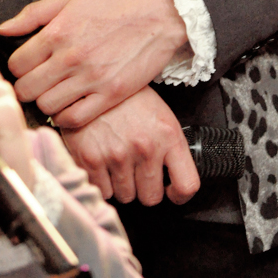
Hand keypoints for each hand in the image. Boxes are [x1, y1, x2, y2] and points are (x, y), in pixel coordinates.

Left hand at [0, 0, 187, 127]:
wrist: (157, 14)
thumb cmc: (114, 3)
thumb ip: (33, 14)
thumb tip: (3, 29)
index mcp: (57, 32)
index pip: (16, 64)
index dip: (18, 67)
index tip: (26, 66)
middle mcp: (71, 57)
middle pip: (27, 89)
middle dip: (27, 87)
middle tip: (37, 82)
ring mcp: (91, 79)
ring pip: (47, 106)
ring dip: (46, 101)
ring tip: (55, 91)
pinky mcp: (110, 95)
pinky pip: (74, 119)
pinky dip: (66, 116)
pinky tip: (70, 103)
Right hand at [61, 87, 199, 206]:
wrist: (90, 80)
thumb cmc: (126, 96)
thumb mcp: (158, 112)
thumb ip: (169, 145)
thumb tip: (172, 178)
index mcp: (168, 134)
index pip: (186, 184)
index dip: (179, 195)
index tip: (170, 192)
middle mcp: (145, 147)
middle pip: (151, 197)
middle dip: (143, 187)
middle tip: (135, 168)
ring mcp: (118, 155)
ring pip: (125, 196)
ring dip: (121, 184)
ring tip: (116, 158)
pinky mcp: (92, 159)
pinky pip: (102, 191)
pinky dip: (101, 181)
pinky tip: (101, 159)